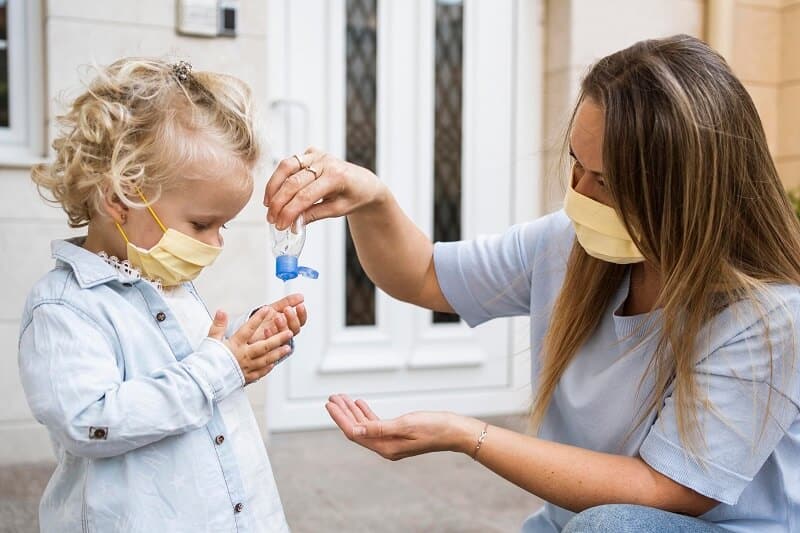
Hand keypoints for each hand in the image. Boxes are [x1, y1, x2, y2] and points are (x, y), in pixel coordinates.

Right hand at [208, 308, 292, 383]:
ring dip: (277, 353)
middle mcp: (243, 356)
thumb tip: (221, 311)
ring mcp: (246, 367)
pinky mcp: (246, 377)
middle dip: (278, 338)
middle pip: (264, 346)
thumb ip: (218, 325)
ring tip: (288, 348)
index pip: (248, 328)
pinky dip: (268, 368)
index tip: (268, 309)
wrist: (203, 381)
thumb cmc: (206, 360)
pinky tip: (274, 363)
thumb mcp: (211, 340)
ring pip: (266, 360)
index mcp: (235, 344)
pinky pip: (260, 372)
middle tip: (289, 332)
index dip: (258, 318)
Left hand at [248, 293, 307, 342]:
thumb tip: (301, 296)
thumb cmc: (262, 319)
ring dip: (283, 327)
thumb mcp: (275, 307)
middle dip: (293, 319)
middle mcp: (285, 334)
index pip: (301, 321)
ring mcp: (277, 341)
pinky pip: (272, 344)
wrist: (248, 328)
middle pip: (295, 329)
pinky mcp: (268, 347)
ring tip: (278, 317)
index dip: (302, 314)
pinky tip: (267, 329)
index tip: (300, 305)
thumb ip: (287, 302)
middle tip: (287, 310)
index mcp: (289, 324)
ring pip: (286, 337)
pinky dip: (270, 335)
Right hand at [264, 147, 386, 229]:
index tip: (280, 225)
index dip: (290, 212)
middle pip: (293, 182)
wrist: (364, 182)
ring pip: (287, 167)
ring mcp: (317, 155)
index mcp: (336, 176)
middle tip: (271, 219)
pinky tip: (274, 193)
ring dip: (273, 187)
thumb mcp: (338, 210)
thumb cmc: (354, 197)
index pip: (306, 196)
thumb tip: (293, 224)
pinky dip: (279, 177)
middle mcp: (325, 162)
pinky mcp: (310, 153)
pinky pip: (289, 163)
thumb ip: (315, 215)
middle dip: (279, 203)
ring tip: (268, 205)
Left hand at [325, 394, 481, 459]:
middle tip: (331, 397)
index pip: (355, 433)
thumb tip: (355, 431)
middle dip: (343, 413)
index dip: (340, 418)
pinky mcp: (397, 435)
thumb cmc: (434, 427)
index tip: (330, 403)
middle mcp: (385, 447)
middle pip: (357, 429)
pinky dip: (366, 413)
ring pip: (365, 426)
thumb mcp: (405, 425)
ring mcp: (391, 441)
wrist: (455, 431)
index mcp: (385, 448)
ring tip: (342, 397)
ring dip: (353, 411)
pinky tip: (359, 403)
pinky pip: (376, 424)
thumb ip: (379, 428)